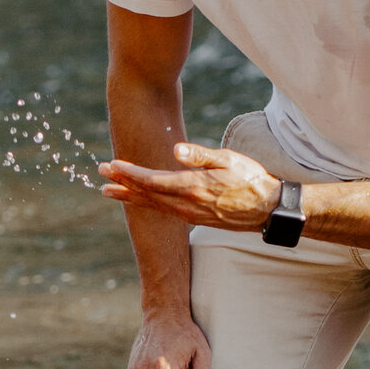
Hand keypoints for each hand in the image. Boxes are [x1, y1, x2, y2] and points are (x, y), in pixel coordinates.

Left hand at [99, 143, 283, 230]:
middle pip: (147, 194)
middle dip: (122, 184)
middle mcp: (186, 204)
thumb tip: (175, 149)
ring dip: (130, 196)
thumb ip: (201, 155)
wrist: (269, 210)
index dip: (129, 174)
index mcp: (192, 187)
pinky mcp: (195, 219)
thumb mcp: (229, 161)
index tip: (111, 166)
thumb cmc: (252, 180)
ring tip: (110, 190)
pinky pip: (163, 211)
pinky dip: (147, 204)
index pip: (152, 180)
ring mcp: (189, 214)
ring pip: (153, 205)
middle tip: (101, 175)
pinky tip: (139, 200)